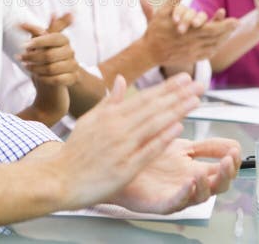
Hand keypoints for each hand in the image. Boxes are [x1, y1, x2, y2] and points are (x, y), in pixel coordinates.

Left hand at [19, 13, 79, 87]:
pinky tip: (37, 76)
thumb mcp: (42, 40)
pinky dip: (44, 78)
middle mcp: (70, 51)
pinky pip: (57, 80)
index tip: (23, 45)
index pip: (53, 38)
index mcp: (63, 39)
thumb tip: (20, 23)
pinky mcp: (72, 77)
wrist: (59, 70)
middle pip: (49, 55)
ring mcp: (72, 65)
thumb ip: (34, 30)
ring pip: (51, 68)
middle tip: (20, 57)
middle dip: (32, 57)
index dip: (38, 42)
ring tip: (26, 66)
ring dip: (35, 68)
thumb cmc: (48, 50)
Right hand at [47, 74, 203, 209]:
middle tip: (199, 84)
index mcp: (109, 116)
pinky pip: (147, 150)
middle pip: (153, 108)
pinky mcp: (124, 168)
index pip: (144, 98)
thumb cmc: (75, 152)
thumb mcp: (89, 121)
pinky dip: (163, 137)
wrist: (58, 179)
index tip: (184, 79)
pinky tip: (178, 127)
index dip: (167, 88)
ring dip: (176, 110)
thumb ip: (109, 102)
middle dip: (178, 95)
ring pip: (154, 124)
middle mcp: (117, 128)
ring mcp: (121, 147)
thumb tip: (122, 80)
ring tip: (196, 100)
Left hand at [110, 137, 240, 213]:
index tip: (235, 148)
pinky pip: (176, 203)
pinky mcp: (160, 204)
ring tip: (203, 171)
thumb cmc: (148, 155)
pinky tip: (188, 183)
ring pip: (200, 197)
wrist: (118, 162)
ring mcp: (177, 195)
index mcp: (196, 169)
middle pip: (218, 185)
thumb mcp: (181, 145)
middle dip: (227, 173)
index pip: (222, 169)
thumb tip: (232, 142)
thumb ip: (205, 145)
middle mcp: (190, 184)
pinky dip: (184, 194)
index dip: (232, 160)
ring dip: (205, 184)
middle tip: (229, 159)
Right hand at [143, 0, 237, 66]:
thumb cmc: (155, 32)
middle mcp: (194, 43)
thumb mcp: (162, 13)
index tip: (236, 20)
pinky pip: (208, 54)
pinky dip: (215, 48)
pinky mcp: (191, 58)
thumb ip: (173, 0)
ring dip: (223, 39)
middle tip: (237, 24)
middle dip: (228, 30)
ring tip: (231, 32)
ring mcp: (194, 52)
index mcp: (190, 32)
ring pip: (214, 46)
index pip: (213, 28)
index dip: (226, 25)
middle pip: (216, 37)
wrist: (149, 52)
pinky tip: (218, 43)